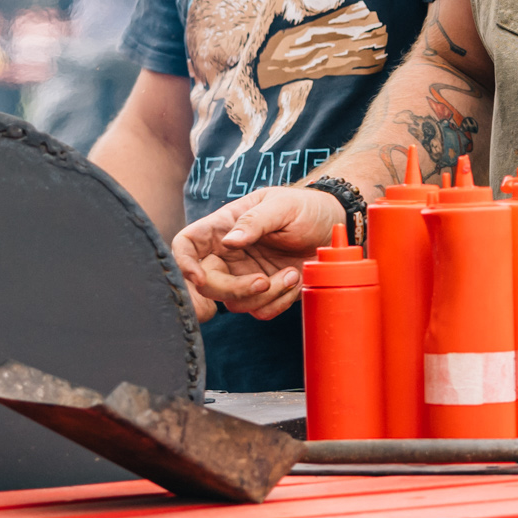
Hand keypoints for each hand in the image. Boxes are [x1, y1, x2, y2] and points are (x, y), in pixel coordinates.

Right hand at [170, 186, 346, 321]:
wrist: (334, 226)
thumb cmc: (305, 208)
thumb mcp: (282, 206)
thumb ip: (254, 221)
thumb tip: (228, 241)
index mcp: (224, 226)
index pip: (187, 244)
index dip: (183, 262)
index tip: (199, 277)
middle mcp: (229, 254)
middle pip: (206, 283)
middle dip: (231, 289)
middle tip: (262, 282)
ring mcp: (245, 275)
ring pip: (233, 303)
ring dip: (264, 295)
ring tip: (291, 273)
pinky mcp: (265, 293)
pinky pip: (259, 311)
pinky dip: (278, 303)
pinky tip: (295, 279)